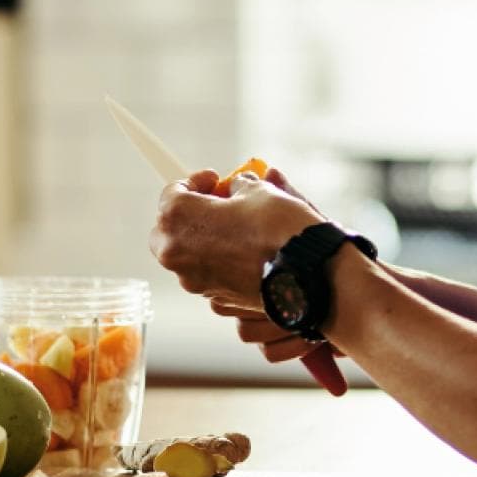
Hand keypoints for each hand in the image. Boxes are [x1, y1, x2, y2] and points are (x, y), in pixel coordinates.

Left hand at [151, 169, 319, 305]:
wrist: (307, 275)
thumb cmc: (279, 228)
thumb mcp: (258, 191)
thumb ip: (238, 187)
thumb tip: (237, 188)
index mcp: (177, 217)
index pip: (172, 192)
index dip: (196, 182)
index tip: (215, 180)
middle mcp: (175, 252)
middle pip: (169, 228)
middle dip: (191, 214)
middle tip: (219, 204)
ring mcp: (193, 279)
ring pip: (187, 254)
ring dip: (204, 239)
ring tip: (237, 228)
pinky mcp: (215, 297)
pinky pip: (207, 273)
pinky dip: (219, 261)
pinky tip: (246, 252)